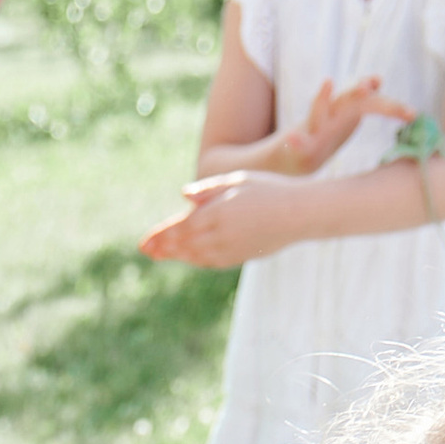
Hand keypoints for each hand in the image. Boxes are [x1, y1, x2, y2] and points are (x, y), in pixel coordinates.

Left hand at [140, 172, 302, 269]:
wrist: (300, 214)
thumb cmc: (270, 190)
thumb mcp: (238, 181)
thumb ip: (210, 190)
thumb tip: (183, 195)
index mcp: (217, 213)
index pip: (180, 227)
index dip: (161, 236)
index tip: (144, 242)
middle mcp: (221, 235)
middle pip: (184, 245)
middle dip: (163, 248)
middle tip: (145, 251)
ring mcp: (231, 249)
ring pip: (196, 256)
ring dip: (178, 256)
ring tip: (162, 255)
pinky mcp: (242, 256)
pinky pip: (212, 262)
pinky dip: (197, 260)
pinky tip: (190, 257)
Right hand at [273, 74, 394, 173]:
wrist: (294, 155)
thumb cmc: (325, 133)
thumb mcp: (346, 116)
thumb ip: (364, 101)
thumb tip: (378, 80)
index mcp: (347, 111)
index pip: (371, 104)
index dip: (389, 107)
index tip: (412, 115)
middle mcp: (330, 114)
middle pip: (347, 101)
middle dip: (357, 92)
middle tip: (367, 86)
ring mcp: (313, 128)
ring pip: (317, 111)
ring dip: (321, 98)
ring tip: (327, 83)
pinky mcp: (297, 145)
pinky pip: (296, 143)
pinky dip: (295, 140)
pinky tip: (293, 138)